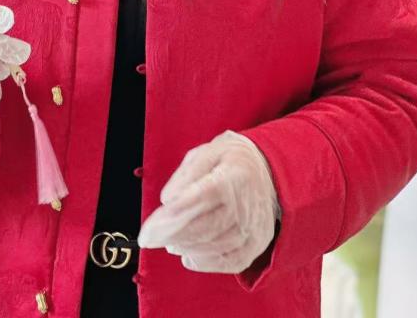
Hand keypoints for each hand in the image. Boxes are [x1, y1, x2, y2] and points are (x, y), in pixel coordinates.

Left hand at [138, 131, 279, 273]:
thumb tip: (167, 201)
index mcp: (233, 176)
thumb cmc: (229, 160)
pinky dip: (207, 263)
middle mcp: (247, 205)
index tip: (147, 230)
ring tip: (167, 243)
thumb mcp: (206, 152)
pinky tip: (188, 256)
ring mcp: (255, 227)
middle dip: (171, 236)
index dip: (170, 218)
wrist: (269, 171)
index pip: (198, 200)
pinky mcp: (258, 243)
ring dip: (186, 248)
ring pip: (215, 247)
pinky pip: (231, 262)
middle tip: (149, 239)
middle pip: (205, 228)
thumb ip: (185, 175)